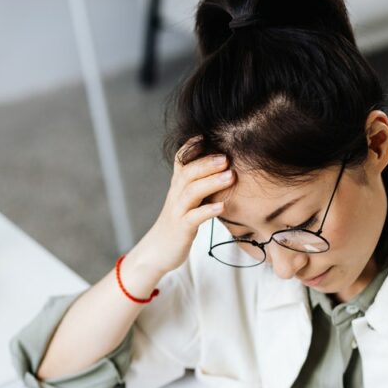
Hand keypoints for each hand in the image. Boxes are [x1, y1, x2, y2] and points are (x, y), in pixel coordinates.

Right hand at [127, 142, 234, 276]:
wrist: (157, 252)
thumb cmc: (178, 226)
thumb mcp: (187, 202)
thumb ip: (200, 187)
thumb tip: (225, 171)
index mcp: (178, 187)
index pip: (181, 160)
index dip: (192, 146)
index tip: (209, 135)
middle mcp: (175, 195)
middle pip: (188, 173)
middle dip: (207, 163)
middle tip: (228, 157)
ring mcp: (177, 212)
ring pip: (191, 192)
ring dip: (211, 182)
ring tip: (230, 176)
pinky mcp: (181, 229)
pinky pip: (193, 218)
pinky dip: (207, 211)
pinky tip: (222, 207)